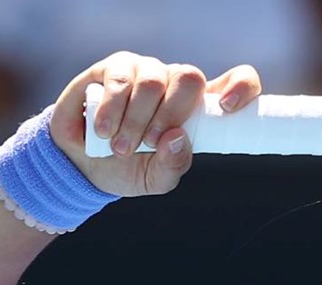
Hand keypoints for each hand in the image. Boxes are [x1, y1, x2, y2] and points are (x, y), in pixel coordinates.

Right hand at [46, 53, 262, 197]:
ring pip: (154, 82)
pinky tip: (103, 131)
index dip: (241, 87)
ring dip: (136, 120)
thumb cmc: (127, 169)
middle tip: (149, 143)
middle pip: (190, 77)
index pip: (235, 82)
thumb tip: (177, 138)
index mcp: (196, 108)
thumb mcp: (154, 179)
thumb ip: (172, 165)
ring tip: (120, 147)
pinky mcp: (114, 68)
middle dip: (171, 115)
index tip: (228, 108)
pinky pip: (121, 80)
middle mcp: (174, 84)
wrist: (80, 165)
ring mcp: (145, 72)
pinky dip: (112, 111)